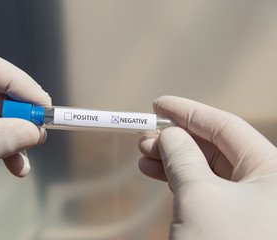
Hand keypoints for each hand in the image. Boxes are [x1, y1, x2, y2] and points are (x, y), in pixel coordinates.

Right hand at [138, 96, 276, 239]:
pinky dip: (179, 180)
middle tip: (143, 136)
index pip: (226, 127)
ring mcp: (249, 205)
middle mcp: (266, 184)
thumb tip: (169, 134)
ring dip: (173, 159)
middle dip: (176, 139)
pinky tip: (157, 173)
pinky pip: (204, 190)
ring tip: (143, 155)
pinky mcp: (231, 221)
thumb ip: (182, 157)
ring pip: (206, 169)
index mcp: (272, 170)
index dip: (188, 112)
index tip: (157, 104)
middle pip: (214, 147)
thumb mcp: (199, 195)